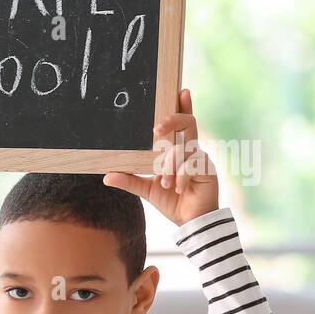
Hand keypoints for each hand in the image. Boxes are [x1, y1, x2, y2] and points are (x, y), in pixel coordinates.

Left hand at [102, 88, 219, 225]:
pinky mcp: (208, 170)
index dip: (184, 106)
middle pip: (188, 123)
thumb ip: (129, 180)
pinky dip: (180, 176)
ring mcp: (201, 158)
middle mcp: (191, 150)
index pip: (182, 123)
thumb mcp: (146, 189)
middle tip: (156, 128)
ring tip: (164, 183)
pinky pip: (192, 165)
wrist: (190, 222)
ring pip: (184, 148)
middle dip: (172, 120)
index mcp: (178, 150)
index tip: (181, 91)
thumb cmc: (172, 201)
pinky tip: (176, 188)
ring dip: (170, 164)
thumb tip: (106, 176)